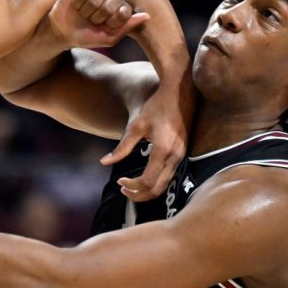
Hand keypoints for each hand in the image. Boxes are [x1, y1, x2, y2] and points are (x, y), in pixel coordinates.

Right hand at [47, 0, 148, 48]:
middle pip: (112, 1)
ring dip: (89, 9)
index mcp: (120, 7)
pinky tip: (76, 5)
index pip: (124, 10)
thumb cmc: (87, 37)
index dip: (112, 21)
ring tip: (83, 13)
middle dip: (99, 16)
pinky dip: (80, 0)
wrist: (64, 32)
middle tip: (91, 21)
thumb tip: (148, 16)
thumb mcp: (109, 37)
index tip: (104, 27)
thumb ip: (128, 27)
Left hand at [102, 85, 189, 199]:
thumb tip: (104, 162)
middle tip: (123, 190)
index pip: (147, 181)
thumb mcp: (137, 126)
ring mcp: (181, 156)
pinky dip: (156, 182)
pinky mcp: (182, 153)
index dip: (132, 186)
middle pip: (157, 189)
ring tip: (130, 186)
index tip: (119, 181)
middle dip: (139, 195)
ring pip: (165, 185)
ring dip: (147, 190)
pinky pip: (169, 176)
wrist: (181, 93)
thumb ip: (122, 147)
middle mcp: (175, 157)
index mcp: (163, 150)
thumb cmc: (158, 106)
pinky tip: (144, 177)